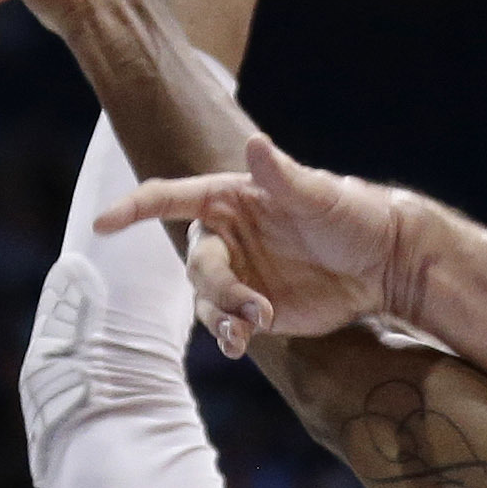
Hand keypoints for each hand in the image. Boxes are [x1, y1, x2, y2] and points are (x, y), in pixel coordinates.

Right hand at [94, 133, 414, 352]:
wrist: (383, 262)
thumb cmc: (352, 214)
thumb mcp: (319, 195)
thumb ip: (283, 176)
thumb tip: (255, 144)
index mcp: (229, 198)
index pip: (170, 198)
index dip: (134, 208)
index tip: (103, 223)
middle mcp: (225, 237)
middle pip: (196, 263)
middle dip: (218, 285)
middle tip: (255, 306)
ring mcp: (238, 275)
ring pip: (207, 300)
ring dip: (222, 316)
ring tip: (248, 330)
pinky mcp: (255, 310)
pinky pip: (228, 325)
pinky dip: (230, 336)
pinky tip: (240, 344)